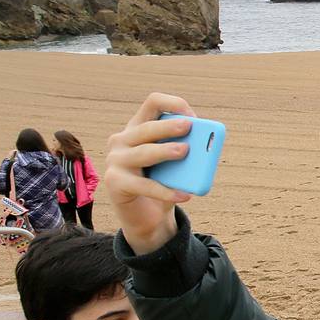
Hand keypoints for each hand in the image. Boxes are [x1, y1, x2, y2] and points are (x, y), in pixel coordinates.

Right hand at [103, 92, 197, 254]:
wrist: (146, 215)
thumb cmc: (163, 181)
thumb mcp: (175, 163)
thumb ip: (186, 152)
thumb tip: (204, 148)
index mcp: (139, 127)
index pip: (153, 103)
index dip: (174, 104)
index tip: (193, 116)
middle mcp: (122, 140)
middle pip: (146, 128)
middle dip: (168, 126)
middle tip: (189, 127)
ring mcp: (115, 160)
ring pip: (143, 152)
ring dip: (164, 151)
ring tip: (185, 152)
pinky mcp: (115, 182)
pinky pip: (144, 185)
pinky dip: (166, 191)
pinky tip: (184, 195)